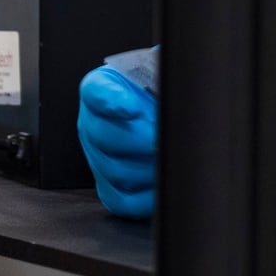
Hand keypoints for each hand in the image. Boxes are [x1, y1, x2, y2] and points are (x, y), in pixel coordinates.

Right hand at [77, 65, 157, 219]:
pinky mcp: (107, 186)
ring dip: (148, 169)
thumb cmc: (159, 95)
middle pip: (105, 136)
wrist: (160, 116)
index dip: (112, 100)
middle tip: (167, 140)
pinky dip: (145, 198)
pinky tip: (163, 186)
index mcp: (100, 89)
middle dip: (142, 141)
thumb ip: (164, 75)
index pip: (97, 91)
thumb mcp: (160, 76)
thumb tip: (182, 79)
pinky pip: (121, 200)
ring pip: (116, 171)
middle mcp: (92, 123)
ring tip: (172, 160)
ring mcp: (97, 157)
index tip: (132, 106)